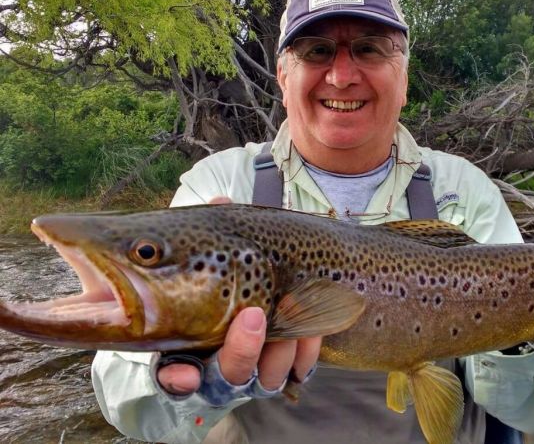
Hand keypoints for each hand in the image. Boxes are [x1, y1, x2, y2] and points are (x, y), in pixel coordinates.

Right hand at [157, 195, 321, 395]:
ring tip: (294, 315)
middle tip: (254, 315)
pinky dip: (305, 354)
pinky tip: (311, 332)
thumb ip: (212, 230)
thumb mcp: (219, 248)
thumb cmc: (232, 267)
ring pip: (264, 378)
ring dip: (280, 350)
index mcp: (189, 342)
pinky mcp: (287, 365)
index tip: (187, 374)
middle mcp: (220, 363)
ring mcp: (255, 367)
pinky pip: (297, 372)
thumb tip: (218, 202)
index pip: (174, 372)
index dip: (178, 378)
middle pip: (224, 377)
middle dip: (240, 352)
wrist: (281, 280)